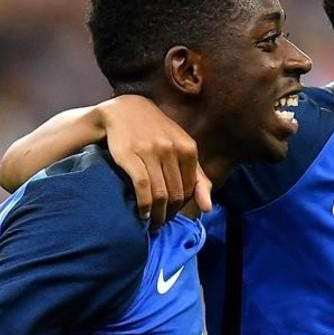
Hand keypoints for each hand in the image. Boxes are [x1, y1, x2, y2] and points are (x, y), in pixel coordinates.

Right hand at [96, 95, 211, 225]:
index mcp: (188, 148)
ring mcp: (151, 152)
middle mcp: (172, 149)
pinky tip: (143, 213)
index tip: (172, 215)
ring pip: (160, 193)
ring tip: (152, 223)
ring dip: (157, 215)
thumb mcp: (182, 149)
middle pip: (175, 194)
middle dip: (169, 214)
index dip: (181, 206)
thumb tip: (208, 209)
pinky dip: (144, 205)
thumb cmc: (157, 133)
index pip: (189, 189)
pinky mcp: (130, 155)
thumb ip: (198, 177)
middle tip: (161, 224)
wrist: (125, 110)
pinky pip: (142, 187)